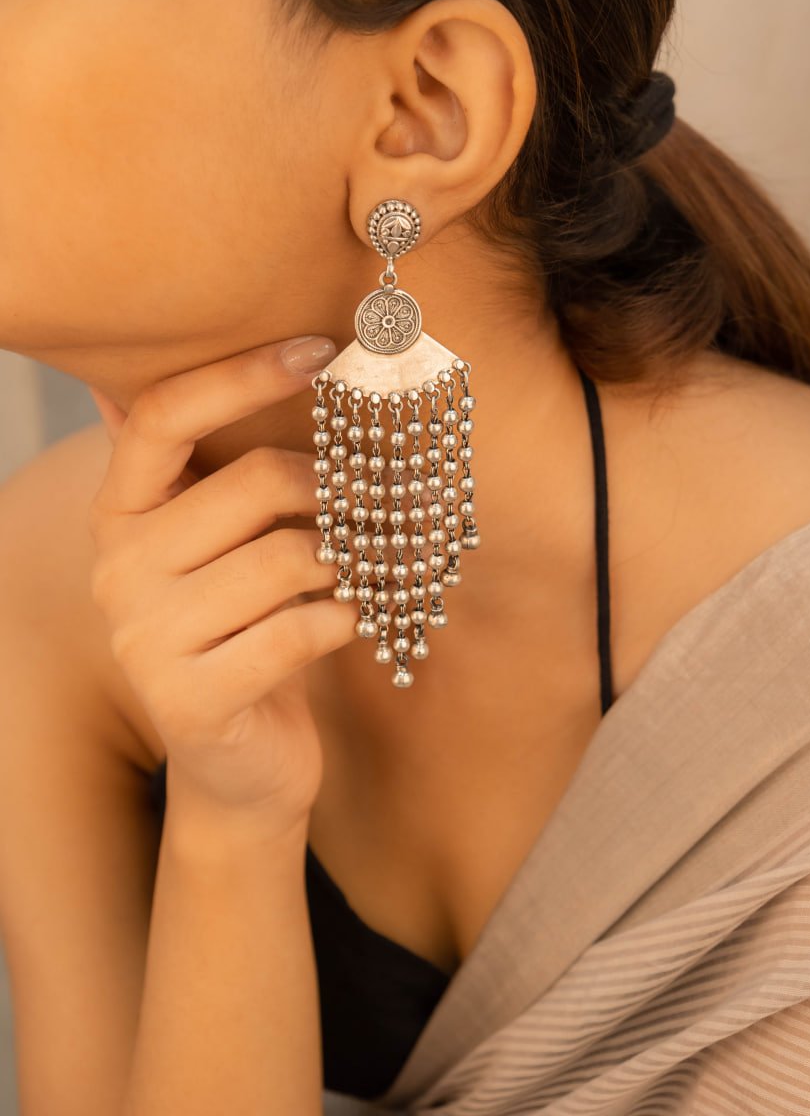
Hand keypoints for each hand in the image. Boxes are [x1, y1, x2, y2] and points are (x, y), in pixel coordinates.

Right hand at [86, 338, 355, 836]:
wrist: (240, 766)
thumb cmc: (248, 631)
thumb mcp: (228, 547)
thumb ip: (221, 466)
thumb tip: (262, 354)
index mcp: (120, 514)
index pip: (164, 416)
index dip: (243, 374)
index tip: (321, 351)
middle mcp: (116, 569)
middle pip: (252, 483)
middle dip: (335, 486)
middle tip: (384, 496)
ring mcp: (144, 638)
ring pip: (287, 558)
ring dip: (352, 558)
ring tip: (377, 563)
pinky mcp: (190, 699)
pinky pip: (299, 631)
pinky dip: (348, 619)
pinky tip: (359, 617)